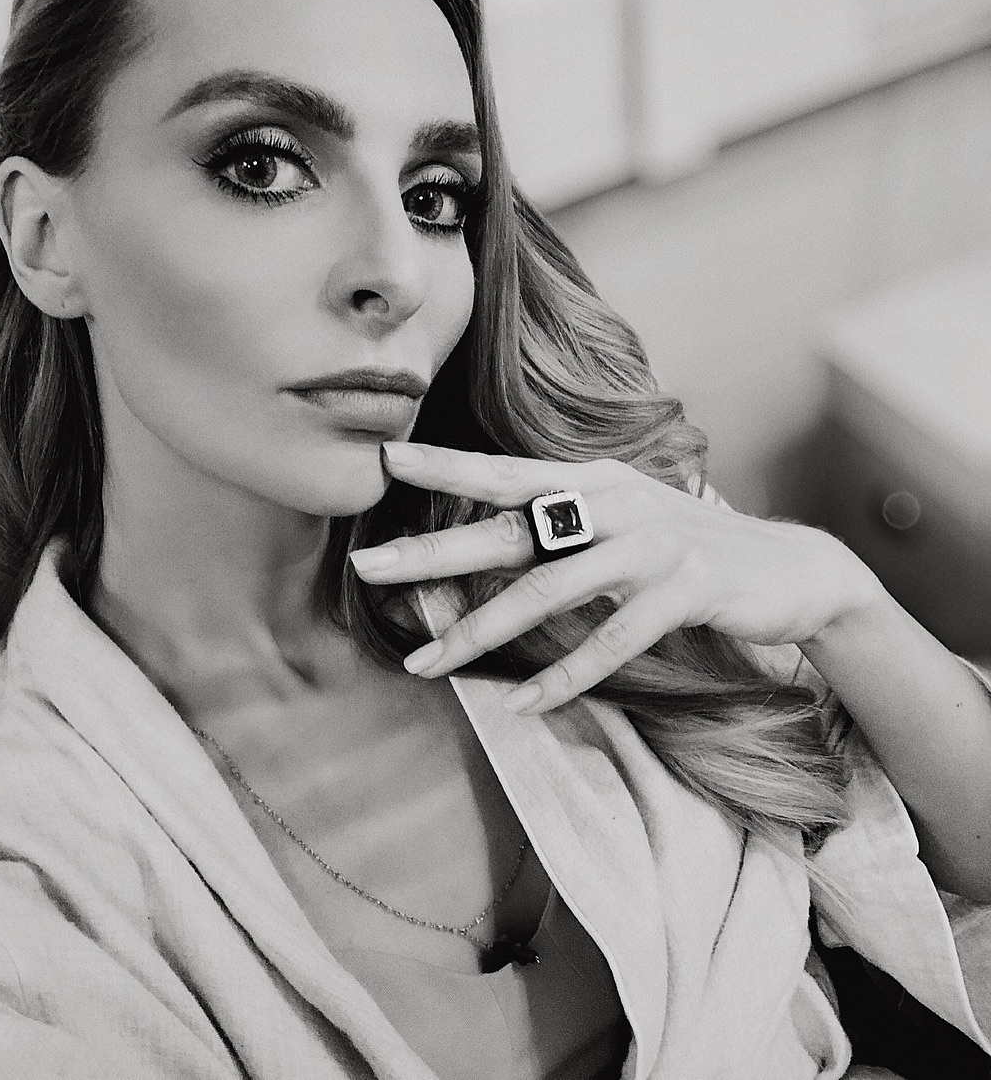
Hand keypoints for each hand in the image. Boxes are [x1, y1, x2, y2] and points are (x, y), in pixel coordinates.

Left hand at [348, 440, 883, 713]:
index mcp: (594, 480)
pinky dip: (564, 674)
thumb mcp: (623, 519)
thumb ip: (564, 522)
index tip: (383, 458)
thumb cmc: (689, 546)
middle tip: (368, 568)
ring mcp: (654, 542)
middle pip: (511, 528)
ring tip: (426, 663)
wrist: (793, 568)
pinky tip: (522, 703)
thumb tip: (487, 533)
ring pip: (550, 589)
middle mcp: (617, 502)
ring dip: (482, 630)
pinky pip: (613, 638)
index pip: (506, 471)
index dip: (445, 463)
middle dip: (434, 551)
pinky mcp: (688, 587)